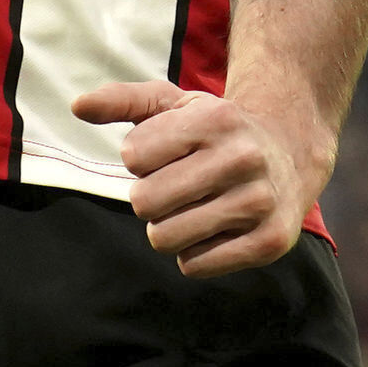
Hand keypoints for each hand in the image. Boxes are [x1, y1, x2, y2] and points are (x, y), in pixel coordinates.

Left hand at [71, 80, 327, 278]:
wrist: (290, 153)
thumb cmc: (217, 129)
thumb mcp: (175, 103)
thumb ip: (123, 101)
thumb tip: (77, 106)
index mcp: (216, 118)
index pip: (133, 155)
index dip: (140, 159)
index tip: (167, 153)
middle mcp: (242, 158)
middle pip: (145, 202)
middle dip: (150, 198)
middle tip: (177, 187)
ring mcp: (259, 202)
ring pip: (166, 238)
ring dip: (168, 228)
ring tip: (194, 208)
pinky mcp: (270, 241)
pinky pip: (195, 265)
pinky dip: (194, 253)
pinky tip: (216, 229)